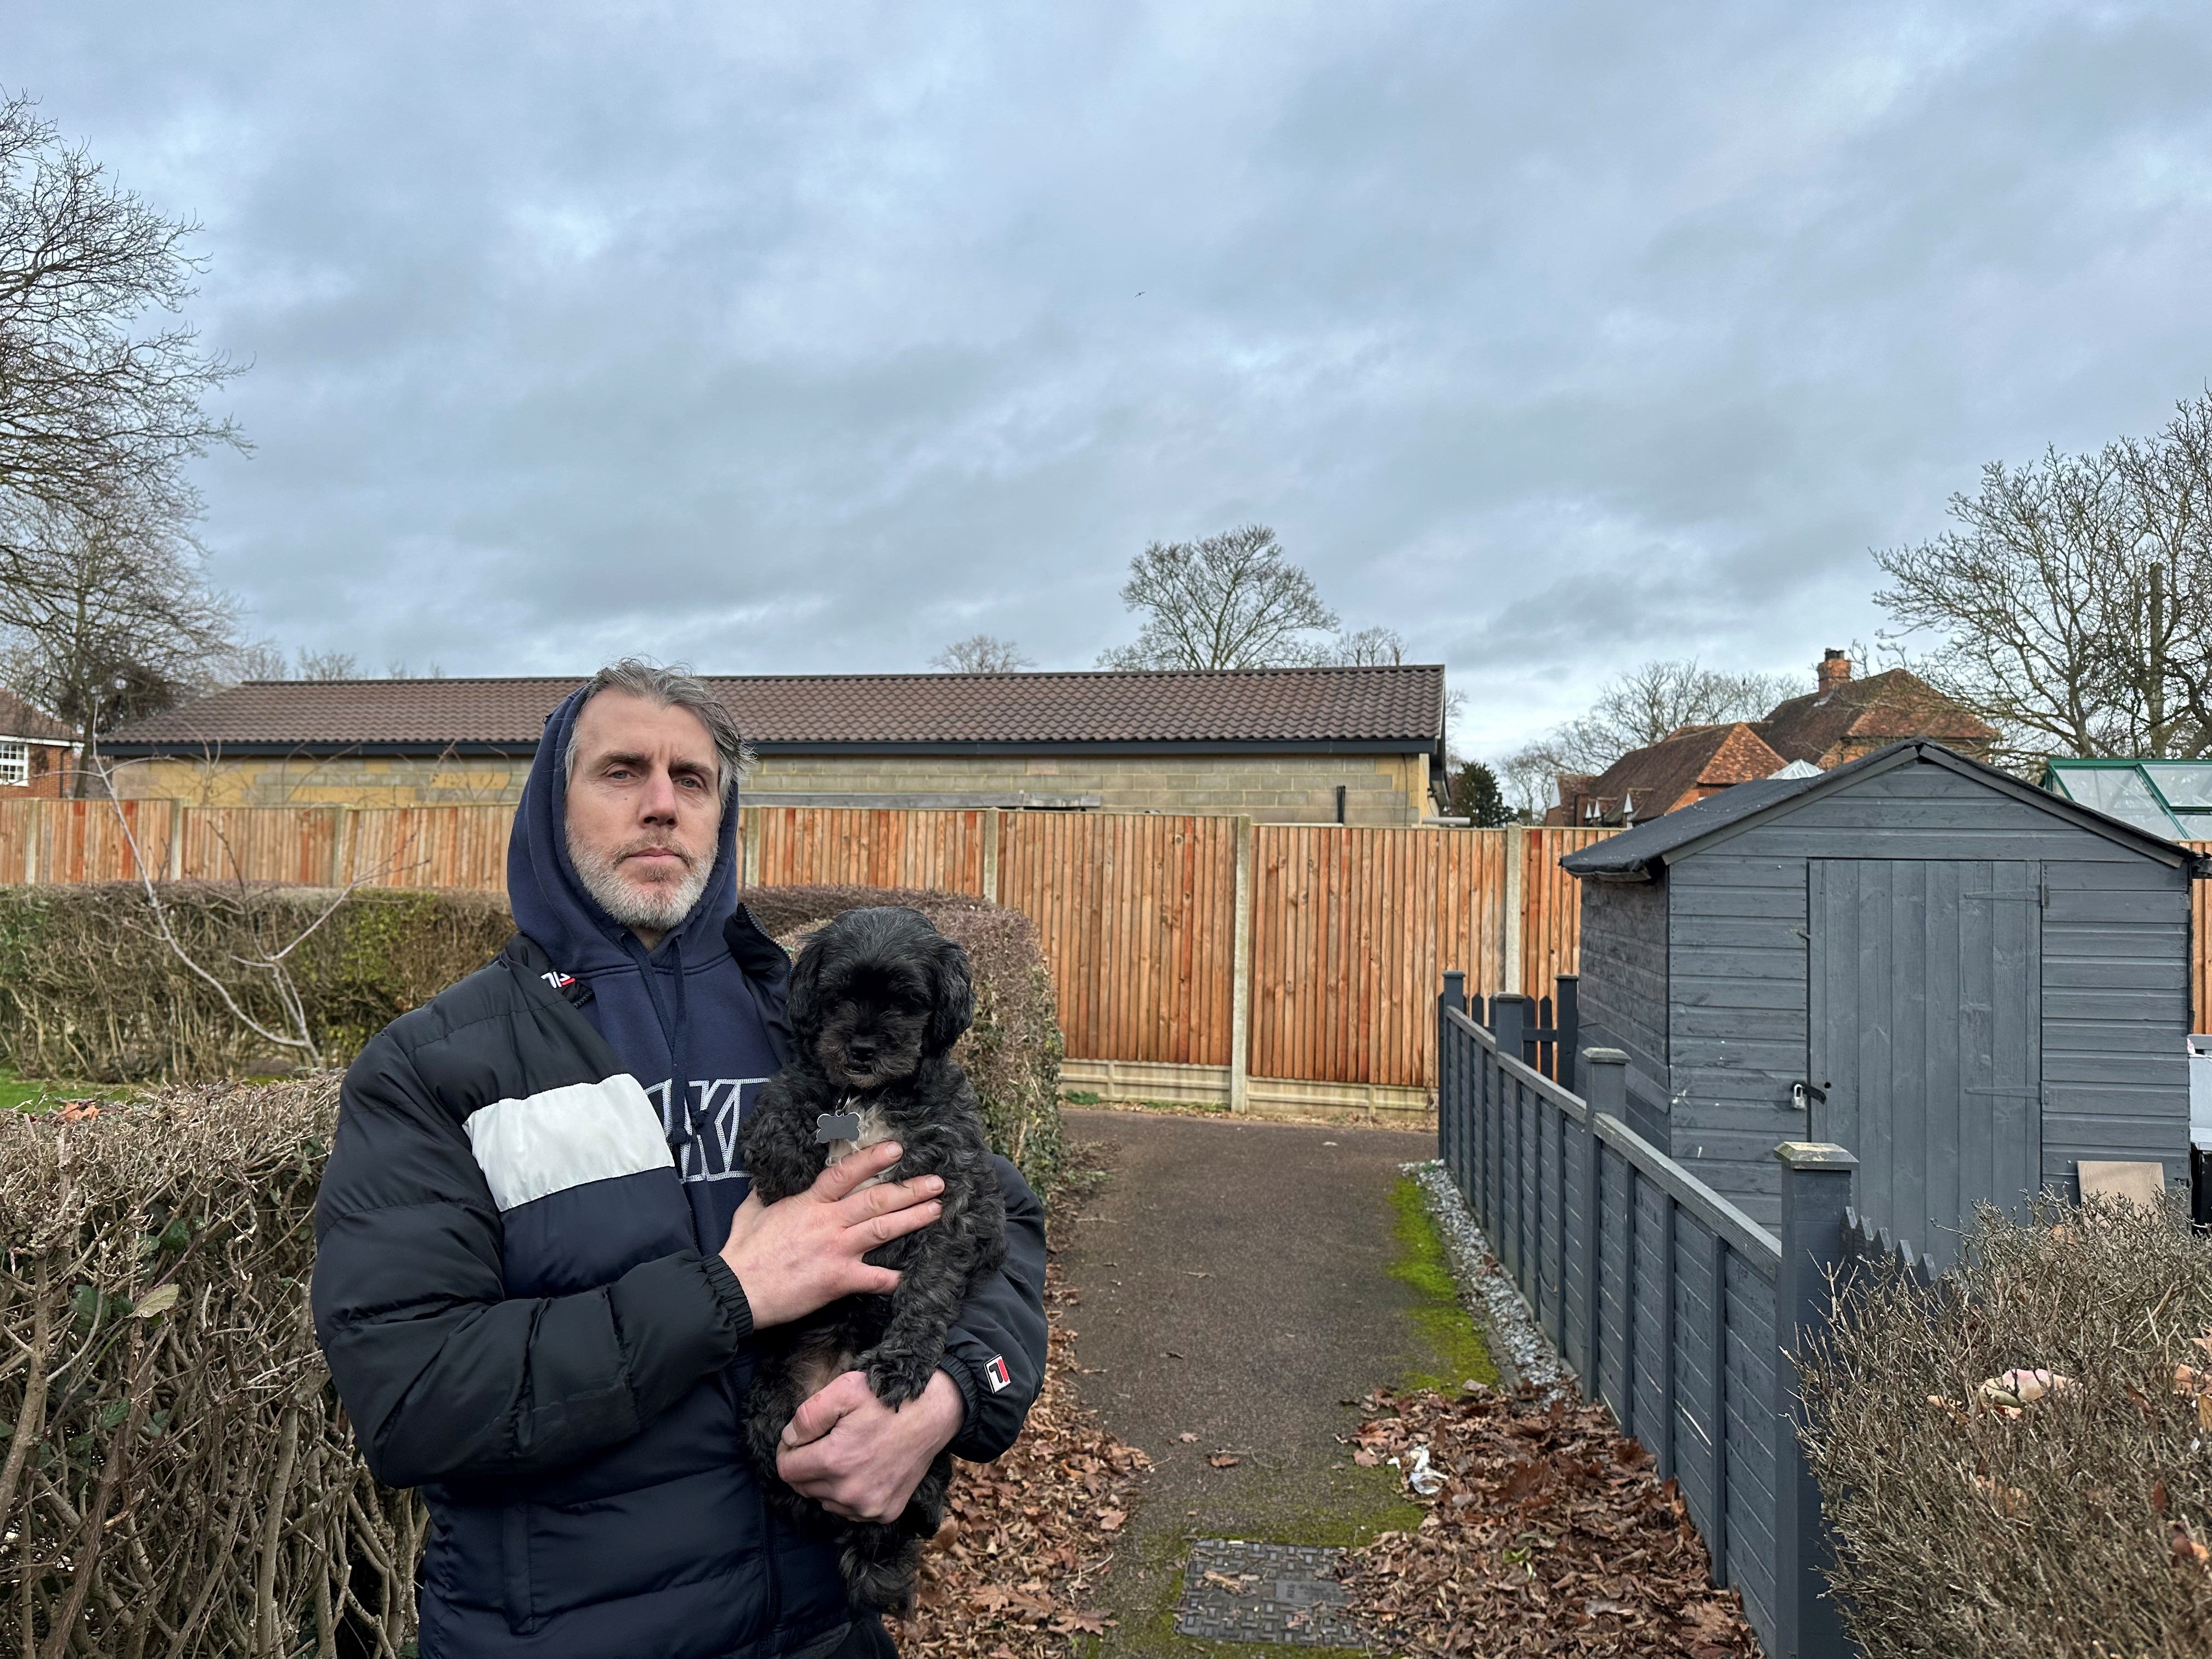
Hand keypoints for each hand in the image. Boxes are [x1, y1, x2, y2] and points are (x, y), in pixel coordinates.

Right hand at [720, 1143, 942, 1328]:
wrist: (736, 1290)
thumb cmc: (743, 1252)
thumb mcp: (750, 1210)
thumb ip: (765, 1192)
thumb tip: (765, 1178)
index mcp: (809, 1203)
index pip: (846, 1173)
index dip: (873, 1159)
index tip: (897, 1149)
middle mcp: (828, 1223)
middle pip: (876, 1199)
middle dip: (910, 1189)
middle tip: (937, 1182)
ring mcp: (836, 1251)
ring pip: (883, 1229)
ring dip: (913, 1219)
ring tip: (937, 1210)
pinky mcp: (838, 1280)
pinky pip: (875, 1278)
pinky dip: (894, 1277)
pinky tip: (913, 1274)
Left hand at [777, 1369, 964, 1521]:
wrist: (934, 1413)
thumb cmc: (888, 1398)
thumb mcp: (843, 1389)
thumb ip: (807, 1416)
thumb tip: (789, 1440)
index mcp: (834, 1462)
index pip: (787, 1471)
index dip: (787, 1452)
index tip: (800, 1439)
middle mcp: (850, 1492)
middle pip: (805, 1488)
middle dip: (807, 1466)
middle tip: (826, 1441)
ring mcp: (869, 1507)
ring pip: (826, 1501)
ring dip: (827, 1482)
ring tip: (848, 1454)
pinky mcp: (886, 1512)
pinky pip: (851, 1511)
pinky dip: (850, 1494)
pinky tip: (864, 1470)